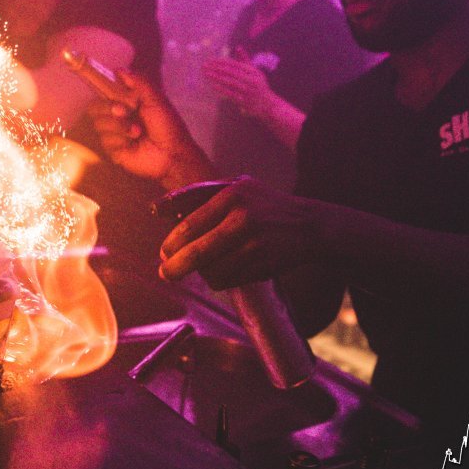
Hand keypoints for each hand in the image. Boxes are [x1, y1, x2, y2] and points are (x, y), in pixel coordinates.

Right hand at [87, 69, 212, 189]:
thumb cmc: (166, 125)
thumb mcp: (155, 99)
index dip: (101, 91)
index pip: (103, 94)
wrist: (171, 153)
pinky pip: (106, 140)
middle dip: (108, 108)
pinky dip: (121, 140)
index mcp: (126, 104)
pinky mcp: (113, 151)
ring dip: (120, 126)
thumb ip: (138, 82)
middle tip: (124, 112)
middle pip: (94, 108)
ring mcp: (114, 135)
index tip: (105, 87)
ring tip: (137, 132)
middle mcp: (117, 118)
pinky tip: (133, 144)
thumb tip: (118, 69)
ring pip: (99, 124)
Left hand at [158, 176, 321, 288]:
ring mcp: (255, 245)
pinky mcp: (263, 266)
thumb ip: (199, 195)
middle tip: (166, 273)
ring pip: (212, 271)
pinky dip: (219, 280)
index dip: (171, 244)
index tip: (163, 253)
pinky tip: (222, 271)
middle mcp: (243, 219)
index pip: (189, 225)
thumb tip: (158, 209)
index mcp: (232, 196)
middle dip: (175, 267)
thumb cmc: (265, 204)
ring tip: (201, 268)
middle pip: (197, 253)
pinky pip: (228, 281)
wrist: (310, 225)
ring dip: (201, 274)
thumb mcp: (237, 187)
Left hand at [203, 56, 276, 119]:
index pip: (234, 64)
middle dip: (216, 68)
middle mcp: (251, 80)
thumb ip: (245, 60)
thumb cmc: (259, 86)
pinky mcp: (244, 100)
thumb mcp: (255, 72)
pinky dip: (222, 88)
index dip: (222, 62)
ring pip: (230, 82)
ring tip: (207, 73)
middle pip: (231, 72)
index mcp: (253, 71)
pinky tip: (213, 85)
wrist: (268, 105)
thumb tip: (237, 47)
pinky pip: (231, 93)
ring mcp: (248, 90)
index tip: (211, 60)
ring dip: (217, 77)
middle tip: (205, 65)